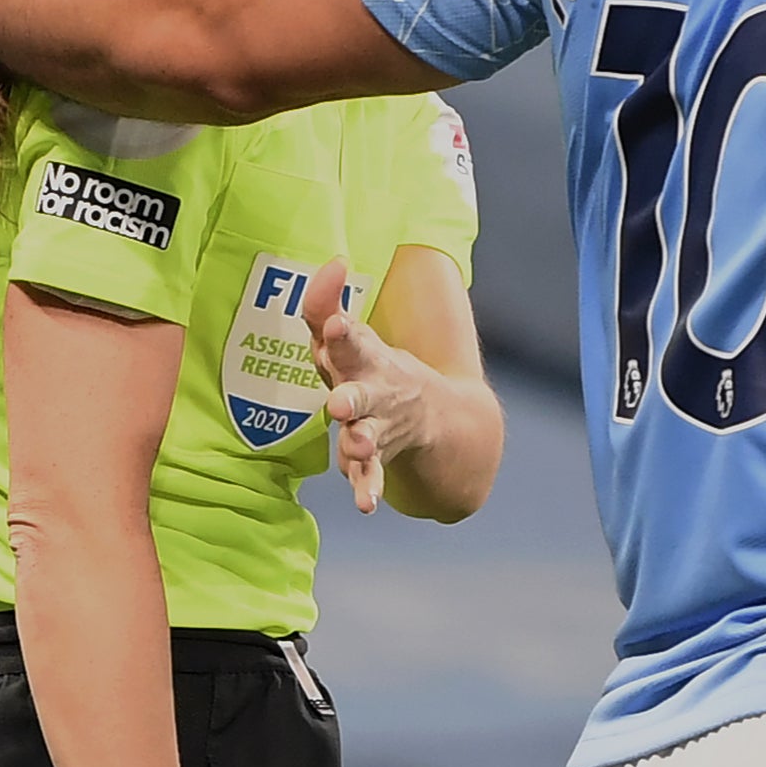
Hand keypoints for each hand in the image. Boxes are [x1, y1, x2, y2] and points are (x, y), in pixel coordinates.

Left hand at [300, 258, 436, 513]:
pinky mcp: (378, 459)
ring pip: (370, 435)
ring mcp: (381, 427)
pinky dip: (369, 489)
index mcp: (367, 359)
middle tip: (339, 403)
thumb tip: (333, 261)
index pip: (352, 341)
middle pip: (362, 392)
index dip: (341, 332)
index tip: (335, 323)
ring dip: (362, 441)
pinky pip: (372, 475)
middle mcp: (376, 392)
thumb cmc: (371, 371)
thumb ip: (325, 304)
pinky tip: (366, 506)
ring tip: (355, 445)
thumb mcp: (349, 339)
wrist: (440, 418)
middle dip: (352, 395)